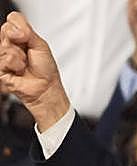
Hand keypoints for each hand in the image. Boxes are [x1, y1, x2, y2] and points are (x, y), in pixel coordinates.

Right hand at [0, 12, 70, 129]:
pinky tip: (19, 71)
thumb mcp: (41, 45)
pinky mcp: (0, 67)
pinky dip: (16, 66)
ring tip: (25, 64)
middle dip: (20, 42)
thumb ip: (28, 32)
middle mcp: (9, 43)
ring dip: (19, 57)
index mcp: (20, 35)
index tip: (27, 37)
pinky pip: (5, 60)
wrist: (45, 88)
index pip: (13, 18)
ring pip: (5, 46)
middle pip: (5, 30)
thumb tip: (15, 29)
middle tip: (27, 53)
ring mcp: (3, 54)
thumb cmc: (45, 69)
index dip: (20, 26)